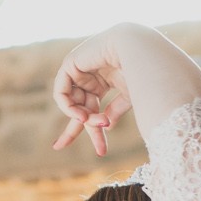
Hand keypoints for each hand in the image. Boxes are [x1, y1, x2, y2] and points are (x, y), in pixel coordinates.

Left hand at [51, 30, 132, 155]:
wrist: (138, 48)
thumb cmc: (140, 70)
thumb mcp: (128, 97)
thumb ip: (114, 111)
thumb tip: (106, 127)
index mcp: (104, 81)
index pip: (92, 108)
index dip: (92, 130)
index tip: (99, 152)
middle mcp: (90, 76)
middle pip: (79, 109)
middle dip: (73, 129)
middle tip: (60, 146)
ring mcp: (80, 69)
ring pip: (74, 104)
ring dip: (83, 119)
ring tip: (95, 122)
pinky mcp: (71, 64)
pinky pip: (61, 93)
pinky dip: (68, 107)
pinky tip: (81, 115)